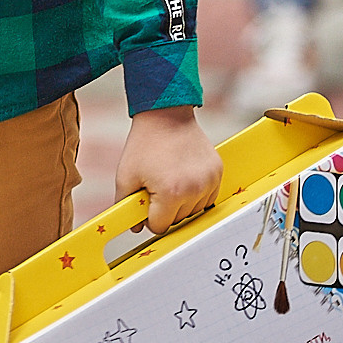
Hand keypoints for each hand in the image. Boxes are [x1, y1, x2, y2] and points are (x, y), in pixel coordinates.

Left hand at [114, 107, 224, 234]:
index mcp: (170, 193)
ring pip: (194, 211)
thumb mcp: (125, 175)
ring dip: (182, 203)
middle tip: (156, 187)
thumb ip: (125, 205)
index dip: (149, 217)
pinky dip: (196, 194)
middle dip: (165, 210)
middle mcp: (194, 190)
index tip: (146, 203)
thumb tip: (134, 227)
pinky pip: (207, 198)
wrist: (166, 115)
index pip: (160, 226)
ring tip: (170, 180)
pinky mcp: (217, 173)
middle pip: (178, 220)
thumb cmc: (145, 144)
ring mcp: (208, 181)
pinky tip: (184, 178)